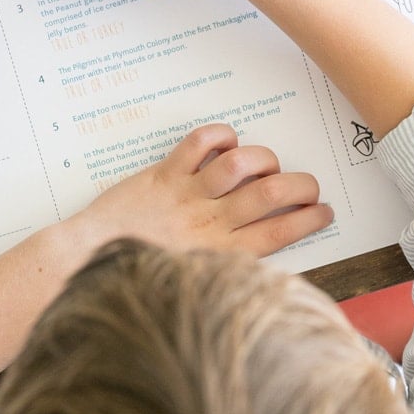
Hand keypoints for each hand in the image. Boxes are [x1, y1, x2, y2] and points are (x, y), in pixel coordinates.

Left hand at [65, 123, 333, 258]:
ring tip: (267, 165)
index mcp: (219, 253)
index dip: (310, 219)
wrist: (90, 255)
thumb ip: (227, 264)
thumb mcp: (193, 279)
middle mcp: (208, 223)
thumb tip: (261, 247)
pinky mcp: (164, 173)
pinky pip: (200, 141)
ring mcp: (186, 194)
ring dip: (264, 159)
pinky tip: (227, 142)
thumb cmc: (141, 271)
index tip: (324, 210)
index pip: (280, 233)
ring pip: (241, 164)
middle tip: (308, 186)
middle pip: (271, 195)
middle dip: (302, 185)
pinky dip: (221, 134)